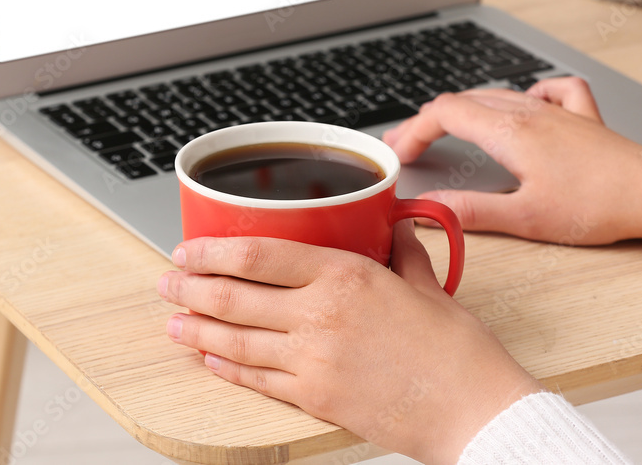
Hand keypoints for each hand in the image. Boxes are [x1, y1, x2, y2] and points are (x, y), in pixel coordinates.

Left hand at [157, 228, 540, 464]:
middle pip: (234, 297)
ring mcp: (311, 361)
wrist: (474, 410)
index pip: (259, 254)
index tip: (189, 249)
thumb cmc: (456, 350)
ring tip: (173, 322)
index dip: (214, 251)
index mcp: (344, 276)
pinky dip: (228, 368)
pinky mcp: (314, 399)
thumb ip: (404, 254)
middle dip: (191, 288)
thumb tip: (397, 230)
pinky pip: (258, 381)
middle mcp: (319, 315)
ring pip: (236, 341)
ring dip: (197, 330)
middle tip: (167, 283)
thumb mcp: (429, 287)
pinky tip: (211, 360)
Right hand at [383, 78, 641, 247]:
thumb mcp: (525, 218)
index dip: (413, 130)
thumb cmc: (599, 206)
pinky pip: (546, 90)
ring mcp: (556, 110)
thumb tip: (428, 208)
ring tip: (445, 130)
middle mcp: (529, 112)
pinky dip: (523, 95)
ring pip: (496, 95)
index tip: (400, 154)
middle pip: (463, 101)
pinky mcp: (580, 117)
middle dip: (428, 122)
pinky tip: (524, 107)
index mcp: (510, 132)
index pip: (443, 114)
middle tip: (408, 146)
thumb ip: (470, 210)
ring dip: (464, 110)